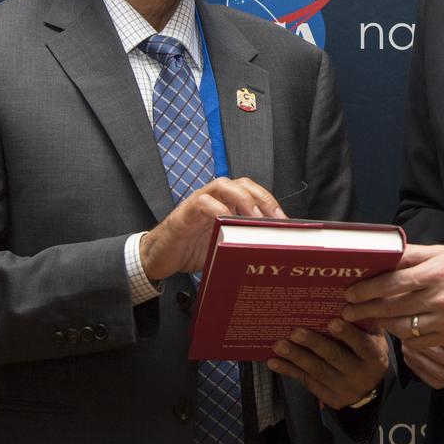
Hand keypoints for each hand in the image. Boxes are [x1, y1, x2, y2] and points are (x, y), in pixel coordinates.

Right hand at [139, 177, 284, 280]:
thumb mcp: (223, 247)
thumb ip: (242, 243)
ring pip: (223, 185)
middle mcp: (214, 198)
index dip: (270, 203)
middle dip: (262, 198)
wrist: (158, 259)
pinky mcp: (184, 214)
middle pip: (243, 184)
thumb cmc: (192, 251)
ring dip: (243, 199)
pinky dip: (217, 209)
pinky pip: (202, 202)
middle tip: (275, 220)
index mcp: (226, 204)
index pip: (253, 192)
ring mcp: (198, 203)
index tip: (285, 223)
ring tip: (255, 219)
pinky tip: (227, 222)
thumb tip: (272, 254)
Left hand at [266, 319, 388, 408]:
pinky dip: (289, 370)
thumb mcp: (374, 338)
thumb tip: (347, 295)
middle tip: (295, 332)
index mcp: (374, 357)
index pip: (362, 345)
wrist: (371, 389)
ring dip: (296, 357)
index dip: (348, 334)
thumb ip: (363, 321)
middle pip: (335, 357)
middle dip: (314, 344)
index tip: (332, 322)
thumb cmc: (368, 351)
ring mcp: (343, 389)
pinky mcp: (329, 398)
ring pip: (317, 371)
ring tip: (278, 345)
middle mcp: (360, 375)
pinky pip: (306, 382)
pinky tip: (273, 362)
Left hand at [342, 244, 443, 346]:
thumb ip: (413, 255)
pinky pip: (421, 343)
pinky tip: (397, 331)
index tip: (350, 292)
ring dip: (383, 325)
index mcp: (434, 273)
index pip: (391, 283)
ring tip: (372, 320)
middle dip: (365, 310)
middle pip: (392, 307)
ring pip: (403, 328)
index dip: (366, 289)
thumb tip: (385, 255)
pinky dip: (405, 338)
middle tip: (347, 312)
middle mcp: (438, 297)